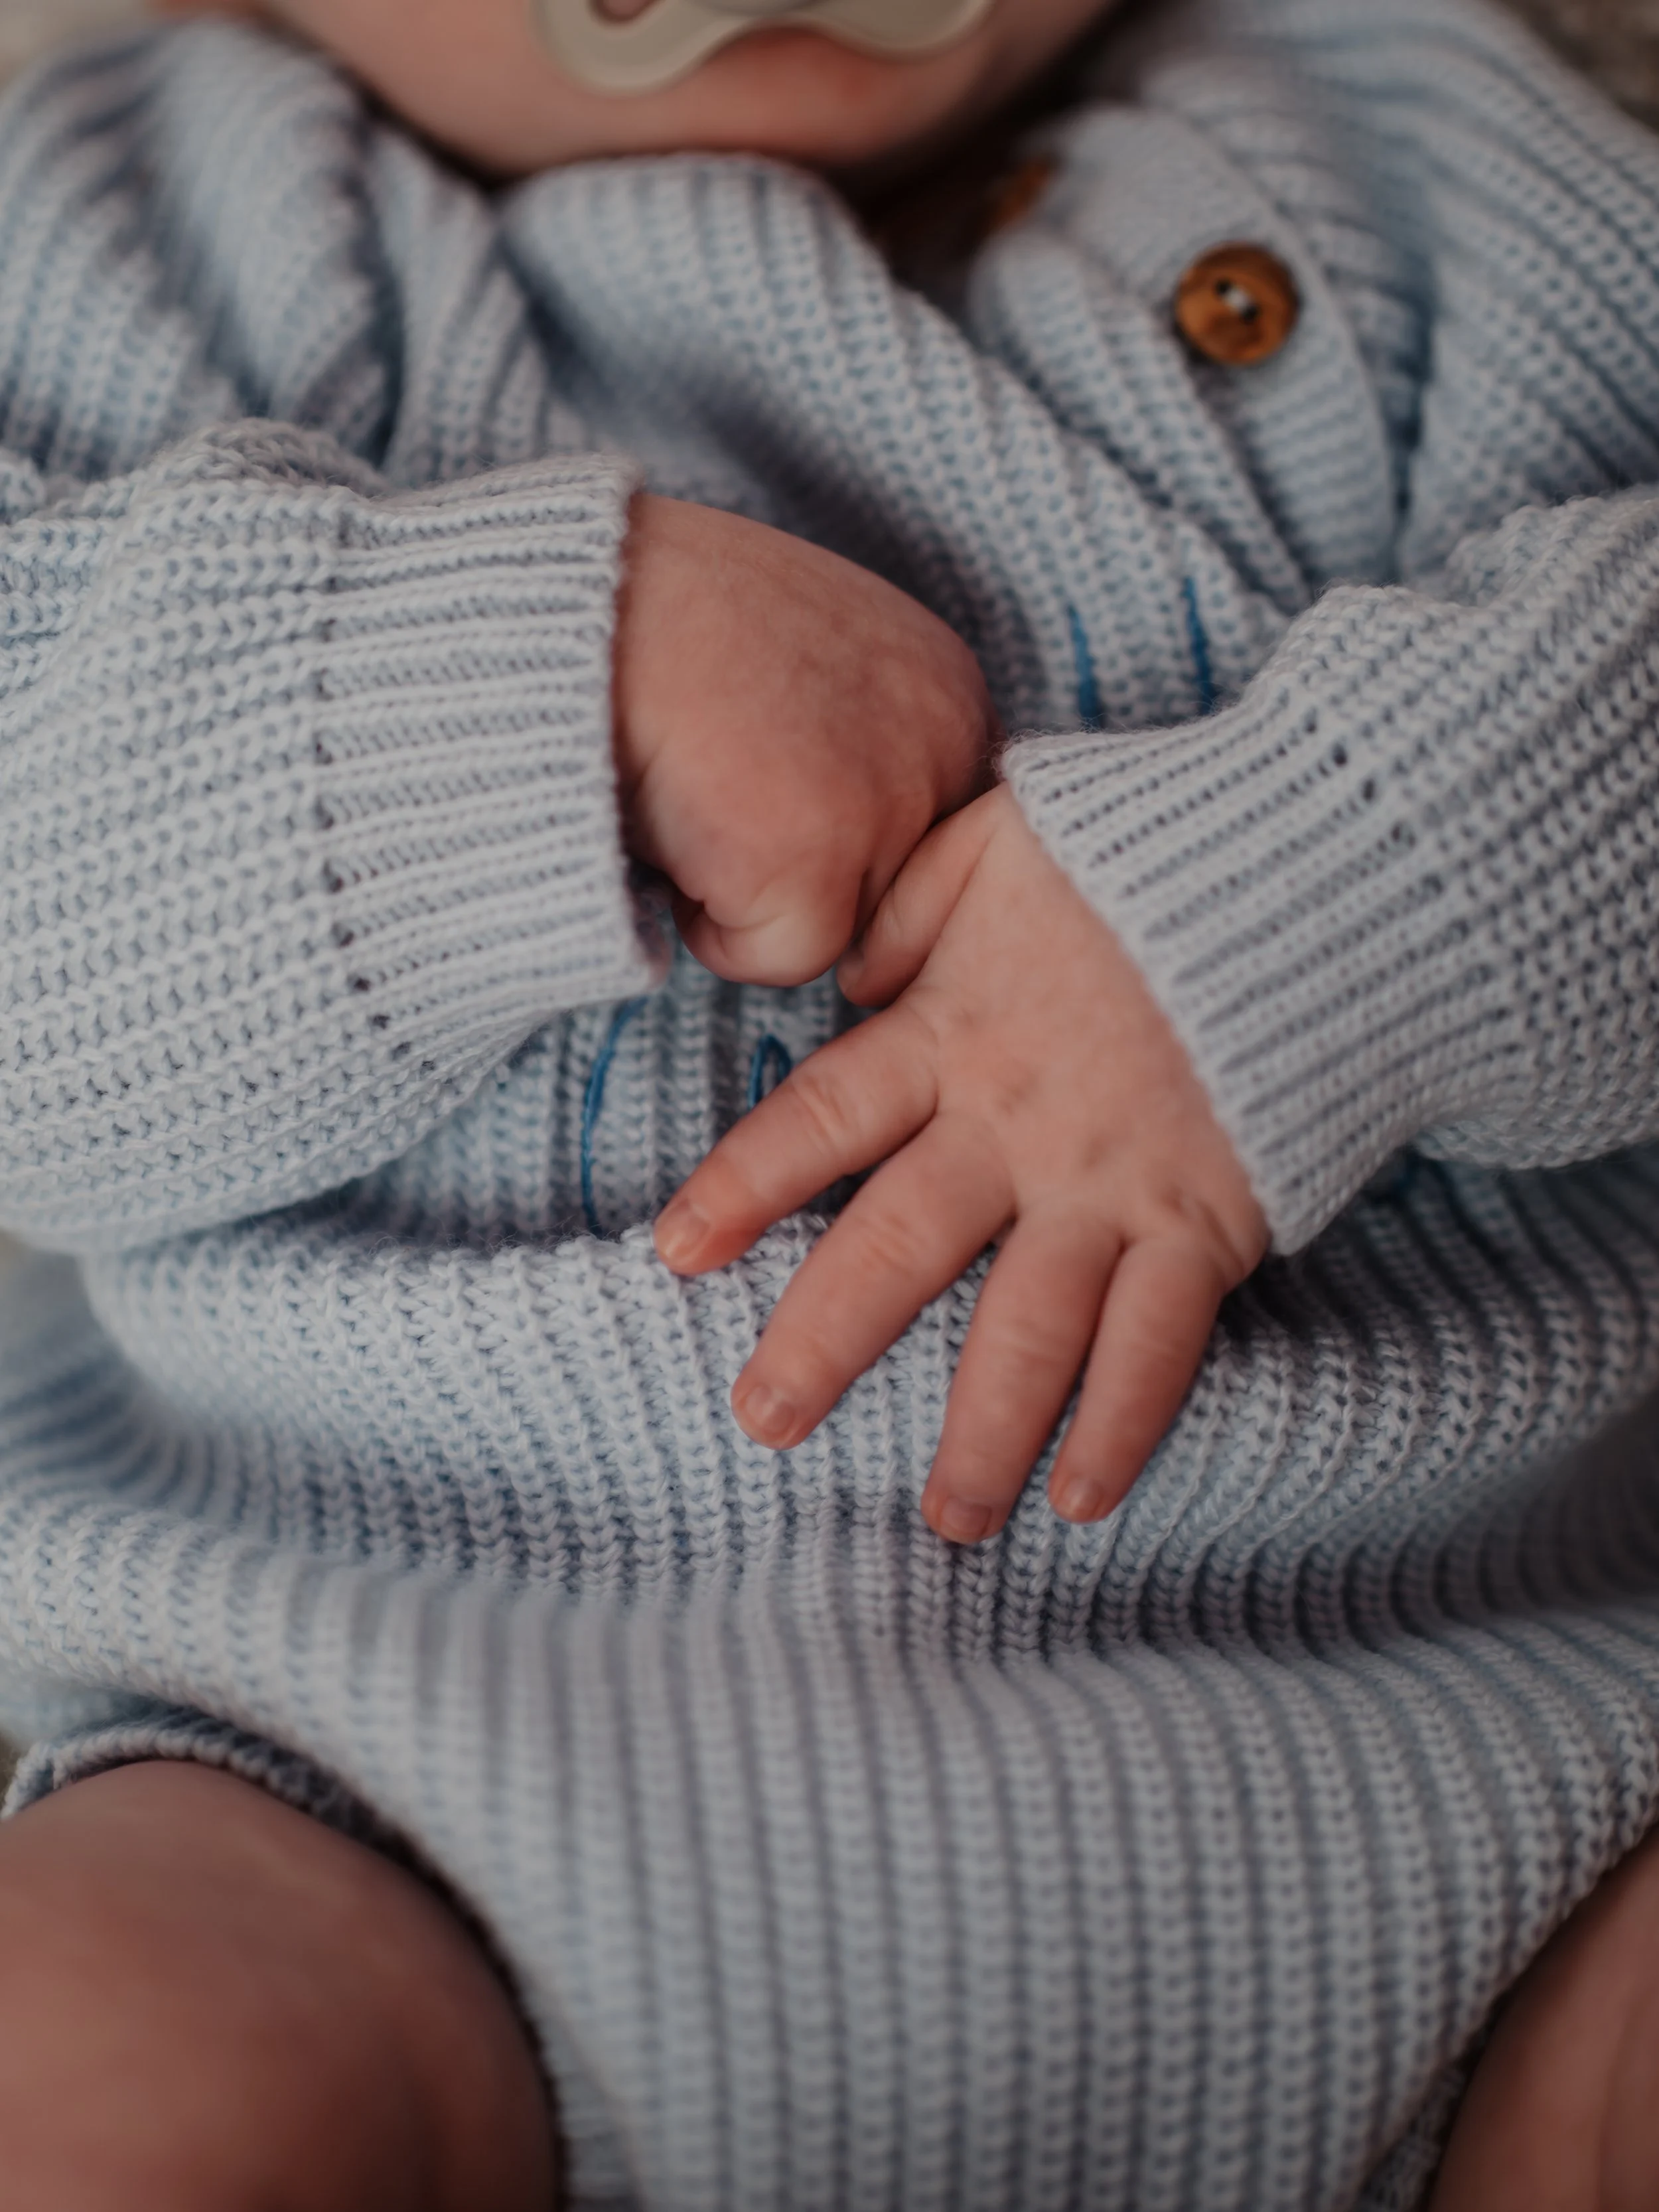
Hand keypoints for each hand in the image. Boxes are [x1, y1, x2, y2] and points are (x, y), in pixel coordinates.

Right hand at [613, 496, 997, 986]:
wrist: (585, 603)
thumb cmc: (670, 620)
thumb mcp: (810, 652)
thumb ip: (862, 735)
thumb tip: (858, 843)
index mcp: (951, 692)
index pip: (933, 833)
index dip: (843, 834)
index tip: (778, 794)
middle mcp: (944, 749)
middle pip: (889, 896)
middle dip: (804, 872)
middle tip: (724, 795)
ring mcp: (886, 809)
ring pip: (831, 934)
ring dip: (752, 894)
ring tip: (693, 798)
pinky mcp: (813, 867)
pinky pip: (769, 960)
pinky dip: (706, 924)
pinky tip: (673, 832)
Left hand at [654, 787, 1268, 1541]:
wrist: (1316, 870)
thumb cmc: (1141, 854)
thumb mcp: (995, 844)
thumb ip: (905, 910)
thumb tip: (851, 980)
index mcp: (952, 1033)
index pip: (822, 1120)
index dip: (744, 1187)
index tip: (676, 1256)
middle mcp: (1016, 1126)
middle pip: (899, 1250)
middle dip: (824, 1344)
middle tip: (764, 1424)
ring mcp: (1113, 1184)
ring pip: (1029, 1331)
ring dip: (981, 1434)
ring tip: (944, 1520)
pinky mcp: (1207, 1220)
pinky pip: (1158, 1344)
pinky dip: (1121, 1426)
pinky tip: (1081, 1499)